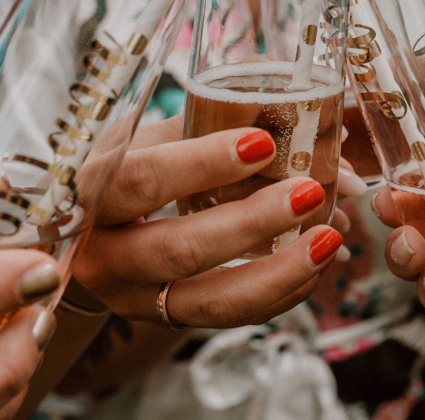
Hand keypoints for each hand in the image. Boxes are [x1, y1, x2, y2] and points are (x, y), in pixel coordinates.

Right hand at [72, 115, 344, 327]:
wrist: (97, 236)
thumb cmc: (131, 171)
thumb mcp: (151, 137)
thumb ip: (207, 118)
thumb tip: (289, 105)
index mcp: (93, 194)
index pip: (143, 180)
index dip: (202, 163)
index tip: (262, 142)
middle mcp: (105, 256)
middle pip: (178, 249)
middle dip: (252, 222)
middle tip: (310, 192)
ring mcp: (136, 299)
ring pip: (212, 299)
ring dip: (279, 271)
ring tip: (331, 237)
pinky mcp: (170, 319)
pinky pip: (232, 316)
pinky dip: (281, 292)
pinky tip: (317, 263)